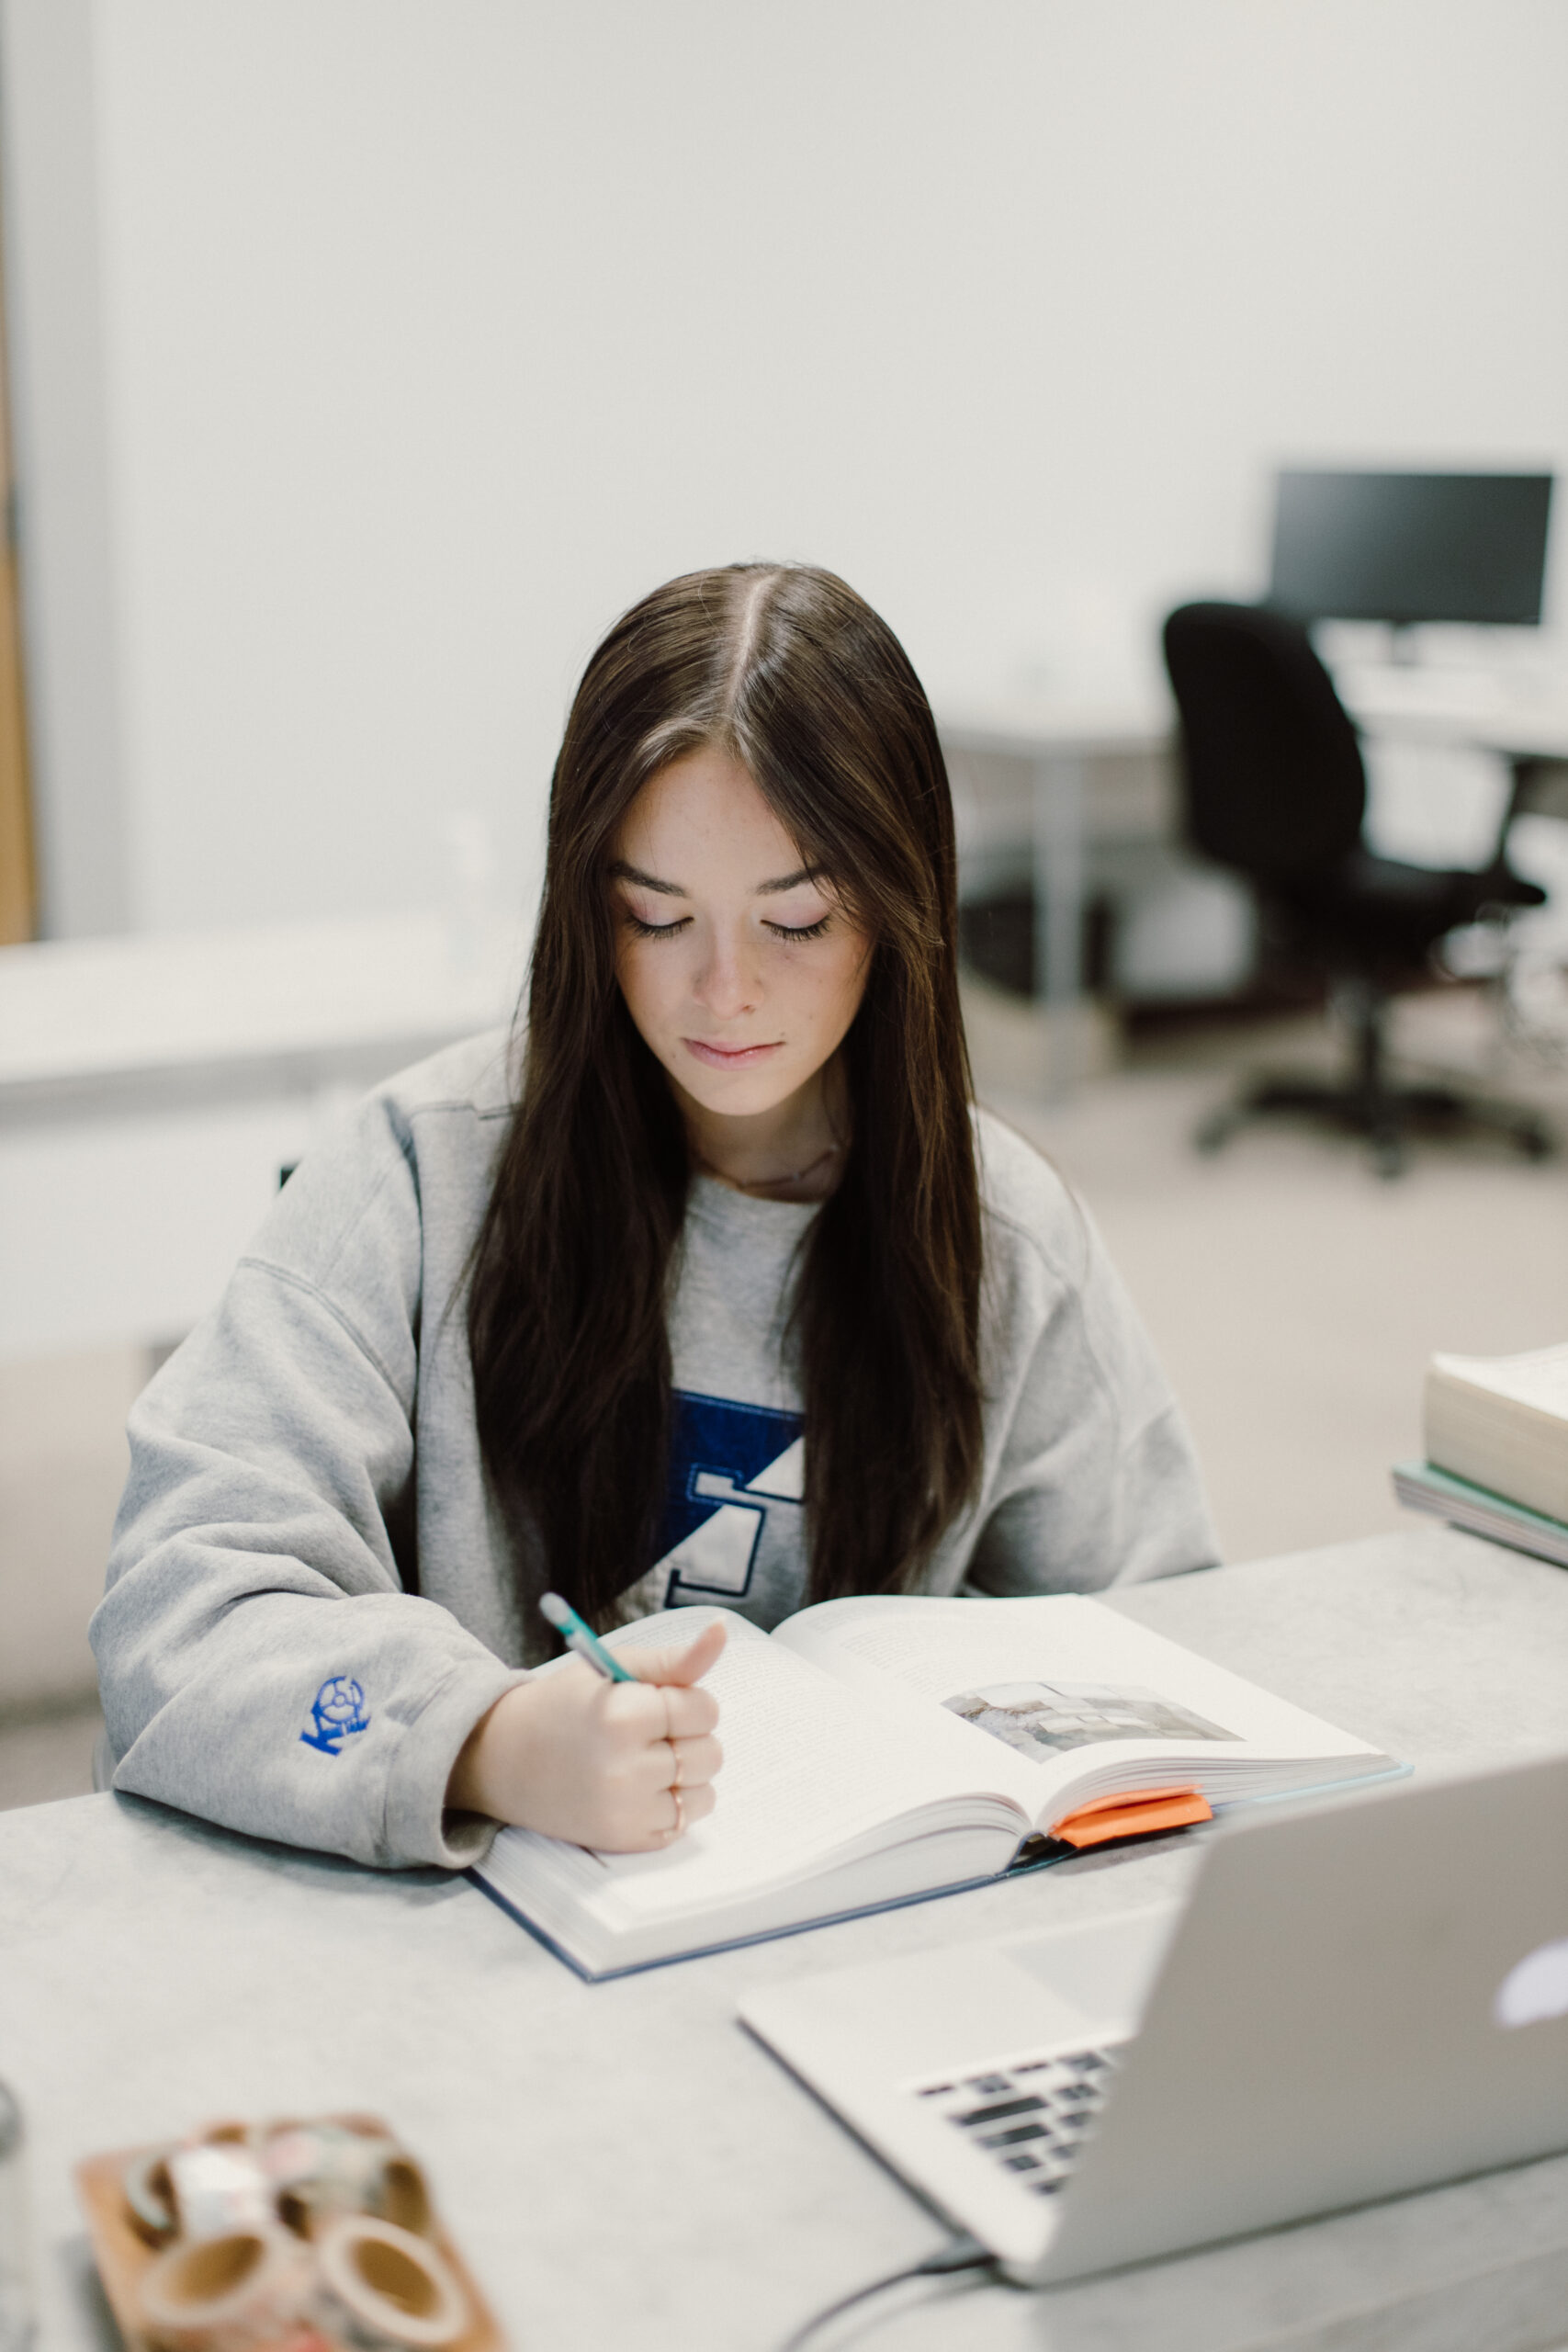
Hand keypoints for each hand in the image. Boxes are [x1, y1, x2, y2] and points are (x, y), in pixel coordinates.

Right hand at [446, 1618, 724, 1850]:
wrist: (503, 1758)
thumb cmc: (565, 1705)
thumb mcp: (614, 1668)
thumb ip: (673, 1658)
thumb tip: (721, 1630)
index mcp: (623, 1715)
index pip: (704, 1709)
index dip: (685, 1702)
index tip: (653, 1703)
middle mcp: (626, 1768)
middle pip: (711, 1752)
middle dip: (687, 1737)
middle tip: (646, 1733)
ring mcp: (625, 1811)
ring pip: (705, 1791)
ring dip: (685, 1774)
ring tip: (643, 1760)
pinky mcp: (624, 1841)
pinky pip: (685, 1823)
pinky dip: (672, 1805)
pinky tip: (638, 1789)